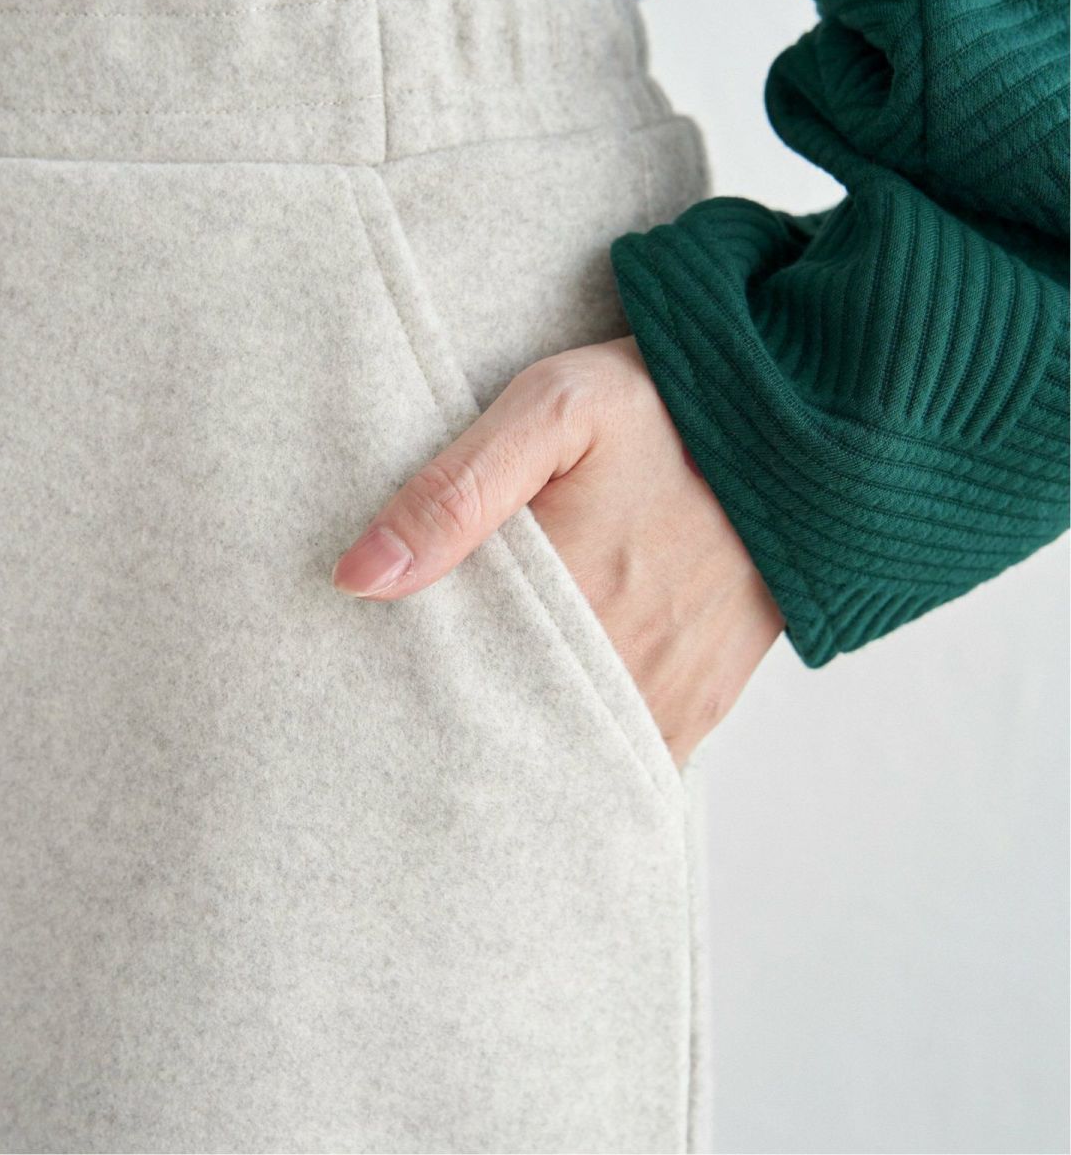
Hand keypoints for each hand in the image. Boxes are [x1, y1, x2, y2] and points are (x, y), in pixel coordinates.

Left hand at [331, 337, 784, 767]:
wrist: (808, 424)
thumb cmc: (674, 409)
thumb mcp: (556, 408)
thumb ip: (457, 489)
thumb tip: (360, 577)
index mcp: (566, 599)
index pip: (448, 682)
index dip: (399, 681)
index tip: (362, 674)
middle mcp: (617, 669)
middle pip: (500, 731)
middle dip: (448, 725)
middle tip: (402, 701)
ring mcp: (664, 698)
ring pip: (561, 756)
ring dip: (513, 742)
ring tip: (470, 709)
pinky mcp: (700, 705)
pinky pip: (624, 761)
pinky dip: (577, 752)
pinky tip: (545, 719)